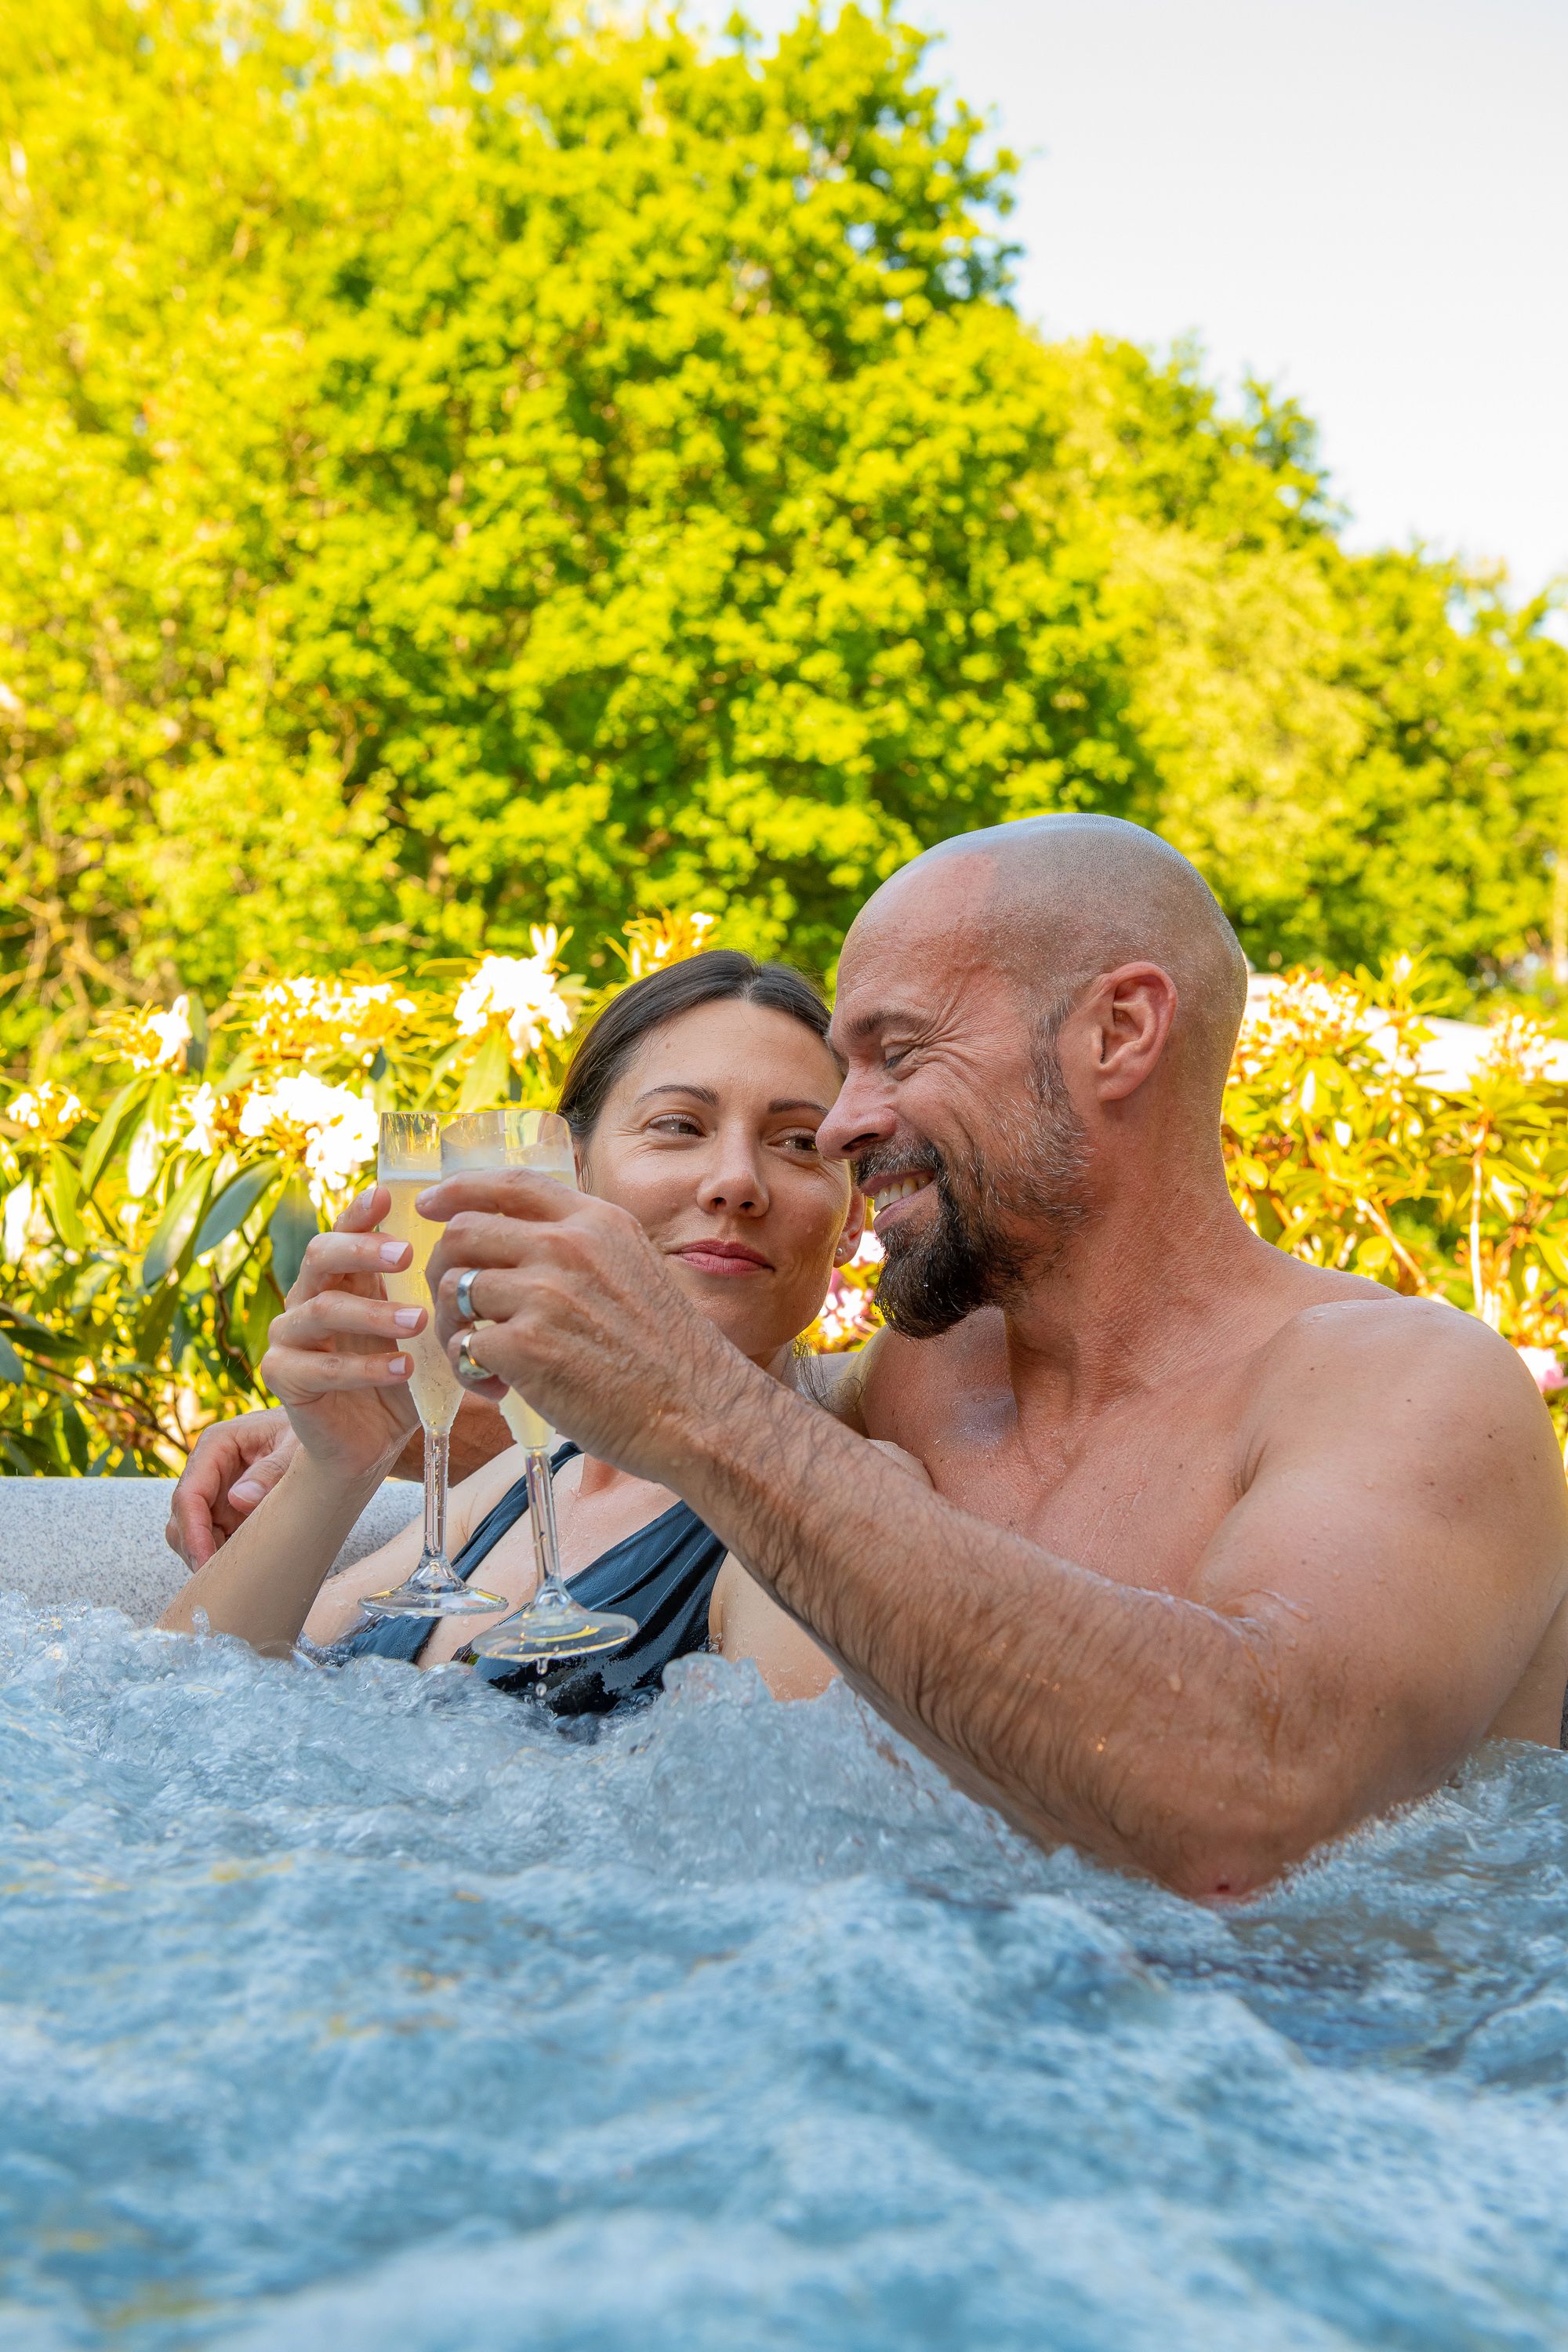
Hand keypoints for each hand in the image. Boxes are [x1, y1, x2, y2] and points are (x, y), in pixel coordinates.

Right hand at [166, 1407, 299, 1567]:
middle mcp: (210, 1468)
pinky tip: (247, 1567)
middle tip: (221, 1578)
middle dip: (196, 1549)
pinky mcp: (231, 1508)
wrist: (329, 1428)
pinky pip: (216, 1537)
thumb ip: (272, 1470)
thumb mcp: (297, 1446)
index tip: (205, 1562)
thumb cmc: (313, 1428)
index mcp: (218, 1444)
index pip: (190, 1494)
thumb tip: (240, 1500)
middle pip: (182, 1518)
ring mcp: (219, 1490)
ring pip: (194, 1532)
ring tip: (238, 1575)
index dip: (193, 1532)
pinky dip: (225, 1555)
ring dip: (210, 1555)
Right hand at [258, 1182, 422, 1480]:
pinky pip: (319, 1367)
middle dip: (364, 1249)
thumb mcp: (425, 1335)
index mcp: (343, 1277)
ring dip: (374, 1313)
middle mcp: (309, 1296)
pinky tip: (403, 1369)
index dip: (360, 1212)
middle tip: (407, 1254)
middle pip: (321, 1255)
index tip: (386, 1195)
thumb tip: (485, 1262)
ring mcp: (290, 1335)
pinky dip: (364, 1367)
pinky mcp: (282, 1376)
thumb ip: (436, 1301)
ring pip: (322, 1309)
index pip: (345, 1231)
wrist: (367, 1444)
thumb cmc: (401, 1378)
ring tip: (419, 1322)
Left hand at [422, 1170, 755, 1480]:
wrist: (699, 1411)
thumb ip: (586, 1248)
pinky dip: (471, 1371)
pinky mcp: (526, 1346)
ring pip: (455, 1289)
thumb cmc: (671, 1355)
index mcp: (596, 1222)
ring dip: (454, 1327)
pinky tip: (499, 1390)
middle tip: (457, 1309)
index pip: (510, 1184)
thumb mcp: (636, 1269)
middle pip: (465, 1232)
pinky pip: (464, 1345)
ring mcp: (544, 1293)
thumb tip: (528, 1244)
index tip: (431, 1205)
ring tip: (484, 1361)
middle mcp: (567, 1246)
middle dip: (445, 1269)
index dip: (459, 1190)